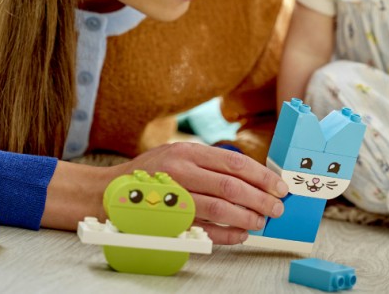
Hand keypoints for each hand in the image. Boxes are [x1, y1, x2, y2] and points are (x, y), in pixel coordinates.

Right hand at [120, 142, 287, 243]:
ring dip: (246, 217)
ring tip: (261, 223)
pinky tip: (240, 235)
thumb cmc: (150, 173)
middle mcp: (182, 171)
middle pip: (231, 186)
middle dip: (260, 199)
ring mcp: (174, 196)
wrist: (108, 192)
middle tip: (277, 209)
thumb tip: (251, 176)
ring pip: (219, 208)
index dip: (262, 176)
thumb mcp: (178, 154)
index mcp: (189, 152)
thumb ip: (209, 162)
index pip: (235, 163)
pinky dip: (225, 234)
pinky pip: (203, 229)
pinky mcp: (167, 219)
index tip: (279, 187)